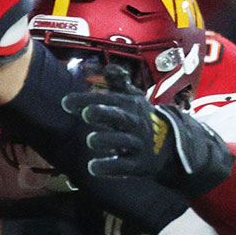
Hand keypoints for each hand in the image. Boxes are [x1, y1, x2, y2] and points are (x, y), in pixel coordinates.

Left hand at [63, 65, 233, 196]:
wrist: (170, 144)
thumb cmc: (140, 117)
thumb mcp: (131, 98)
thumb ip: (118, 82)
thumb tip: (110, 66)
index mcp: (128, 106)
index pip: (107, 99)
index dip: (87, 100)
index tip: (65, 102)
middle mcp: (134, 123)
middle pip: (119, 116)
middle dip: (104, 113)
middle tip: (86, 113)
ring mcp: (138, 144)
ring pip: (124, 142)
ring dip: (107, 140)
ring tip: (91, 140)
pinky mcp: (139, 165)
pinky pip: (125, 167)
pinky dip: (110, 168)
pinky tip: (93, 167)